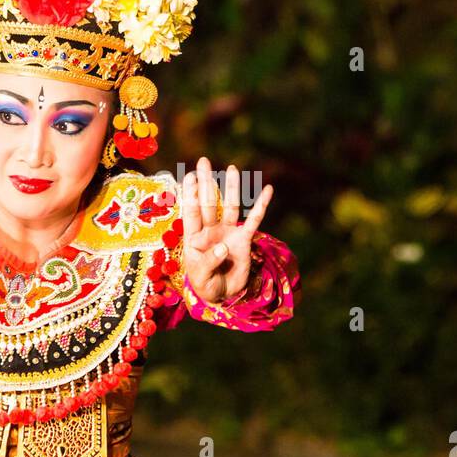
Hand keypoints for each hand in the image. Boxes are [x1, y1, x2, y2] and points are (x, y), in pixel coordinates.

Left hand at [181, 156, 272, 303]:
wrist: (222, 295)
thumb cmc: (205, 284)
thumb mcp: (201, 277)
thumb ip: (209, 261)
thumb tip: (223, 246)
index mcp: (194, 237)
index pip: (191, 212)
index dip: (190, 194)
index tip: (189, 175)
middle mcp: (210, 230)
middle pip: (208, 203)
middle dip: (206, 182)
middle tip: (203, 161)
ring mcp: (228, 232)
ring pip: (230, 207)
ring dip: (232, 188)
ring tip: (231, 169)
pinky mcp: (244, 239)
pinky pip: (254, 220)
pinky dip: (261, 206)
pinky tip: (267, 190)